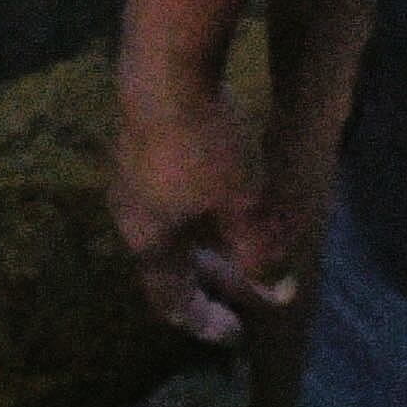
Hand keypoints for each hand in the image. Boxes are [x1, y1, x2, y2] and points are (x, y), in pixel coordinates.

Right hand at [107, 66, 302, 344]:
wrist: (165, 70)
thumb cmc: (205, 146)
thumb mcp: (243, 205)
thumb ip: (259, 252)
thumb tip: (278, 295)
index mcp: (149, 241)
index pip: (171, 299)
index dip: (203, 322)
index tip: (233, 336)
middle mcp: (129, 216)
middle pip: (168, 263)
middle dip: (208, 279)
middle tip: (244, 289)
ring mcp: (128, 178)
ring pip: (170, 227)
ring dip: (205, 243)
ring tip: (239, 245)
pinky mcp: (140, 144)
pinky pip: (170, 195)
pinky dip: (199, 210)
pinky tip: (223, 195)